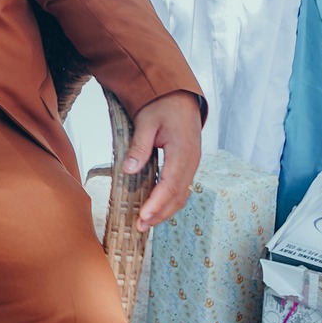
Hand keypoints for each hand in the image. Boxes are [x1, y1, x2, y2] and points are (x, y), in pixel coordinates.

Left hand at [125, 90, 202, 230]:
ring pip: (182, 194)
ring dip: (165, 211)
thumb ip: (139, 146)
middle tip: (141, 226)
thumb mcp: (146, 121)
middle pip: (178, 195)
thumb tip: (129, 170)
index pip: (170, 184)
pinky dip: (169, 201)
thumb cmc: (162, 105)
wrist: (179, 96)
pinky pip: (181, 188)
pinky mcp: (187, 165)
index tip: (144, 216)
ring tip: (146, 223)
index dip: (157, 203)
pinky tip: (156, 208)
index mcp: (183, 151)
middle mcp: (191, 161)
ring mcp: (192, 164)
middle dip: (160, 213)